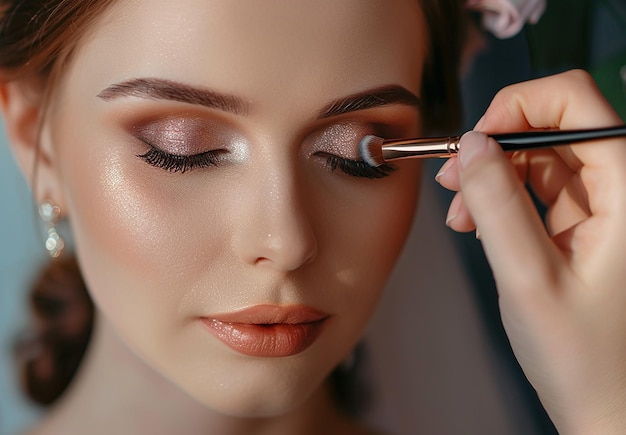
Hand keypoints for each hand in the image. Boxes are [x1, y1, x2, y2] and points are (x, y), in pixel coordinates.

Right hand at [436, 70, 625, 433]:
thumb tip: (470, 145)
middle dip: (495, 146)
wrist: (611, 409)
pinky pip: (538, 188)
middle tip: (452, 182)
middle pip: (552, 125)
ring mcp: (605, 205)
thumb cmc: (586, 358)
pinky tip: (480, 224)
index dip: (517, 106)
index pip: (575, 101)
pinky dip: (503, 199)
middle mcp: (623, 187)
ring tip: (462, 215)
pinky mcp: (586, 223)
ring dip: (493, 176)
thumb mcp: (529, 278)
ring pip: (540, 156)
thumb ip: (498, 204)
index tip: (474, 141)